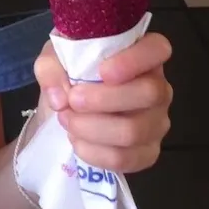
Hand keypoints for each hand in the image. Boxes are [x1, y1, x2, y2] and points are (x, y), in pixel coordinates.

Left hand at [33, 33, 173, 175]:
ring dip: (92, 128)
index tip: (103, 72)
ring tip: (68, 120)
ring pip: (134, 131)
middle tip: (71, 101)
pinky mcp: (147, 152)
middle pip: (149, 94)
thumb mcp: (53, 61)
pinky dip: (95, 153)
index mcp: (142, 56)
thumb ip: (50, 68)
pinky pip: (126, 159)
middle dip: (102, 100)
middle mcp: (158, 88)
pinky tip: (77, 141)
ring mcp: (156, 122)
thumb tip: (60, 97)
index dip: (135, 60)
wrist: (67, 112)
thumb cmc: (69, 77)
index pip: (158, 49)